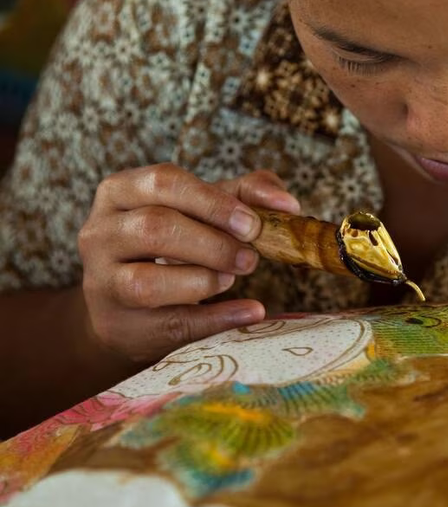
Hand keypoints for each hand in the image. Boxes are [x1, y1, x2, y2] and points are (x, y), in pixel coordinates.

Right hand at [78, 164, 299, 364]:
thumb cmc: (168, 245)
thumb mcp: (199, 210)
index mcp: (120, 191)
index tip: (253, 223)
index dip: (213, 202)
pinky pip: (170, 322)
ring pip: (148, 280)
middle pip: (155, 227)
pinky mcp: (120, 324)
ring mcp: (102, 281)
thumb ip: (243, 194)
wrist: (125, 308)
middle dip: (213, 243)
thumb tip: (288, 203)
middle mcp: (100, 232)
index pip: (164, 182)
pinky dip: (217, 318)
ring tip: (231, 277)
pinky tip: (251, 312)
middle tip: (251, 257)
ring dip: (203, 279)